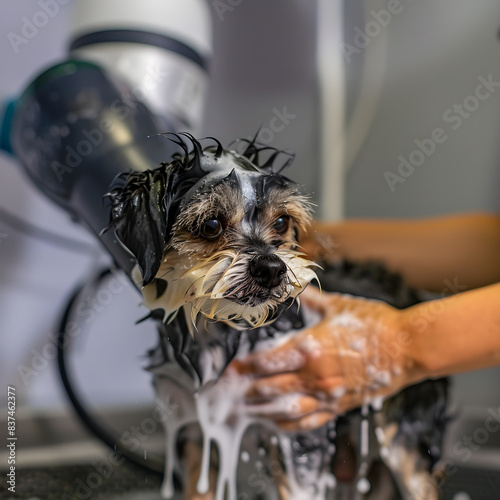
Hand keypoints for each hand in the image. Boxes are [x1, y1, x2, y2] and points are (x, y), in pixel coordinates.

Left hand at [231, 287, 418, 430]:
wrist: (407, 348)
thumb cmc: (375, 325)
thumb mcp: (338, 306)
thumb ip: (310, 298)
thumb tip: (294, 285)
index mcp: (311, 348)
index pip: (267, 362)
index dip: (245, 367)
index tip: (231, 368)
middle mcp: (315, 376)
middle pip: (269, 389)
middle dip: (245, 390)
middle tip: (228, 391)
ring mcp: (327, 395)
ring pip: (285, 410)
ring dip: (261, 411)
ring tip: (243, 410)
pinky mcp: (339, 406)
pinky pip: (308, 422)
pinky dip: (287, 425)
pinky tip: (275, 422)